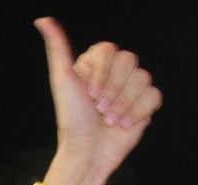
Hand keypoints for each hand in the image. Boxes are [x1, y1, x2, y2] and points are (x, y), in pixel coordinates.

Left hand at [37, 17, 161, 184]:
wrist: (86, 151)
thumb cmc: (72, 119)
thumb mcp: (62, 80)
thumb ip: (57, 48)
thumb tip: (43, 21)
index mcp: (94, 64)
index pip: (110, 50)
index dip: (102, 73)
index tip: (89, 93)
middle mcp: (114, 73)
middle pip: (129, 61)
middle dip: (112, 90)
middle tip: (98, 109)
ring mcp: (131, 88)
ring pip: (143, 78)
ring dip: (123, 104)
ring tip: (108, 119)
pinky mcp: (145, 104)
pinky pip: (154, 95)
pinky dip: (138, 112)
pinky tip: (123, 123)